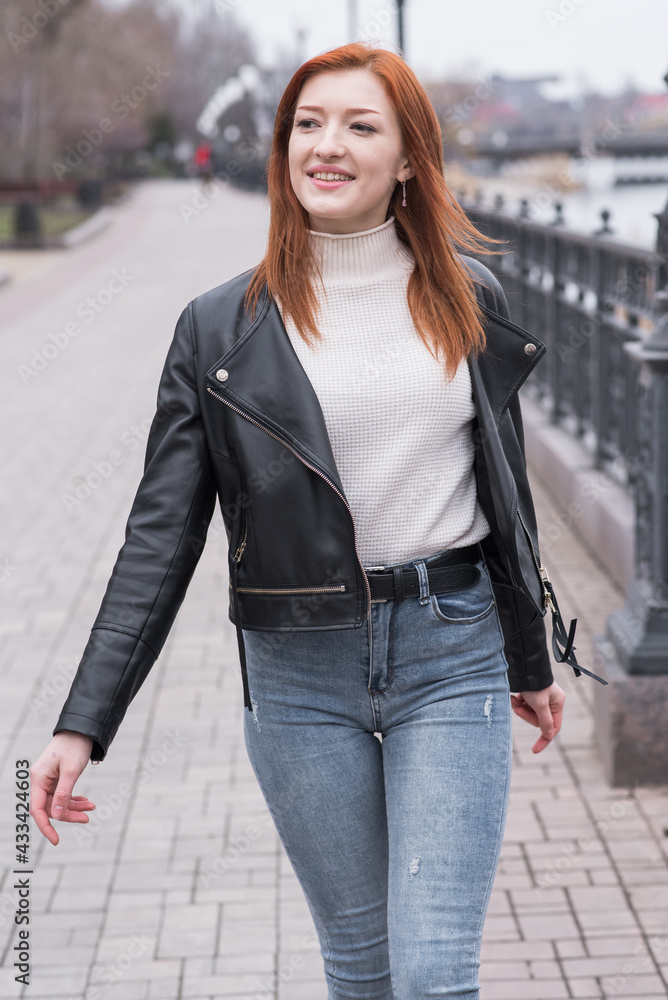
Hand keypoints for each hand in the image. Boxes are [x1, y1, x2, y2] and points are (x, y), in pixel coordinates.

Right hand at [30, 731, 96, 845]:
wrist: (81, 729)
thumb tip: (57, 816)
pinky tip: (86, 802)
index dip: (46, 826)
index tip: (56, 840)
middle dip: (68, 814)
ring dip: (74, 807)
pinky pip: (63, 794)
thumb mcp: (71, 771)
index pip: (38, 809)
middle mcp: (41, 780)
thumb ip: (63, 794)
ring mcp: (49, 779)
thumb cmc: (75, 746)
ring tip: (90, 809)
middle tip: (86, 819)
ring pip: (59, 801)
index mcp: (39, 778)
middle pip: (50, 807)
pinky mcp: (58, 777)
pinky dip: (74, 799)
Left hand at [511, 682, 564, 753]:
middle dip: (526, 715)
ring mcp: (540, 698)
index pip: (553, 727)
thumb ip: (544, 721)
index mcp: (557, 703)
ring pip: (529, 713)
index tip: (535, 750)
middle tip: (518, 708)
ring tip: (514, 700)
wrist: (522, 666)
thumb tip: (549, 735)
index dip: (544, 739)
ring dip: (520, 708)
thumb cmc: (534, 683)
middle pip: (538, 720)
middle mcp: (550, 701)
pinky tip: (513, 697)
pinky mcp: (530, 694)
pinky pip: (524, 705)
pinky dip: (518, 702)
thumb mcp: (540, 704)